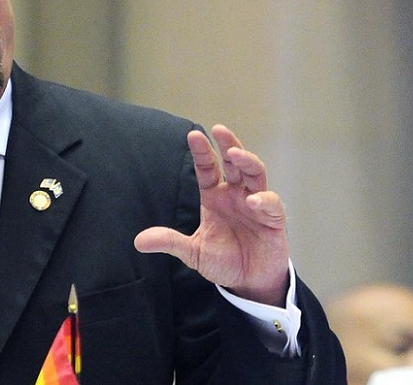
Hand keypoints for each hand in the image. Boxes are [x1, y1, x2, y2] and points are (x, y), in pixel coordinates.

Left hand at [134, 124, 289, 306]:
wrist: (249, 282)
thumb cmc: (224, 261)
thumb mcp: (193, 252)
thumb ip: (170, 242)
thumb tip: (139, 241)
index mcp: (215, 197)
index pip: (208, 168)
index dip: (202, 152)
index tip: (193, 135)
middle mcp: (236, 194)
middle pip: (234, 162)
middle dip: (228, 144)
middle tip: (219, 130)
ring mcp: (255, 204)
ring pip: (255, 173)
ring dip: (247, 161)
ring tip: (235, 154)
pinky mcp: (273, 219)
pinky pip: (270, 203)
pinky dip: (263, 199)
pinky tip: (252, 201)